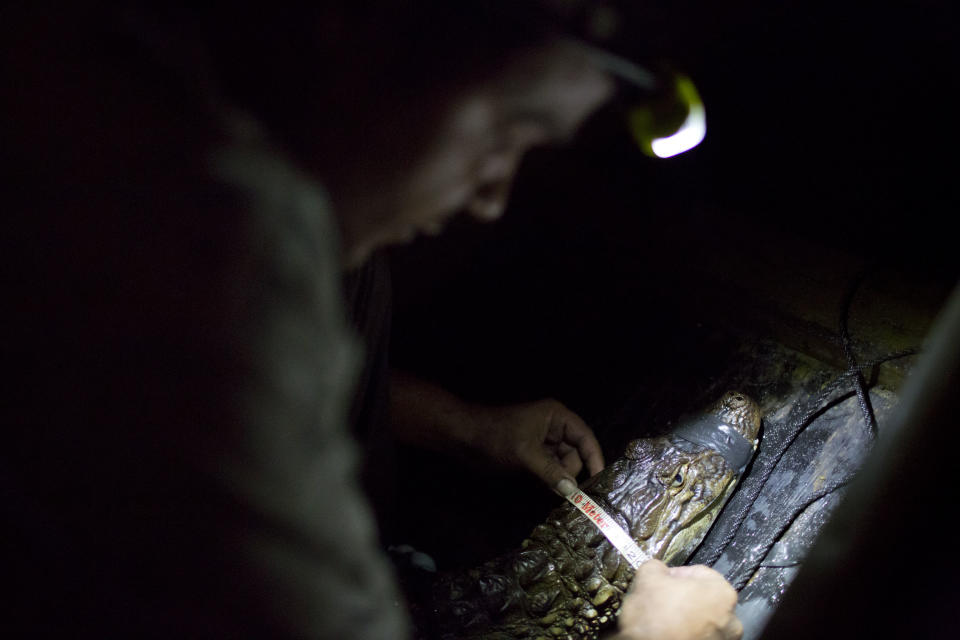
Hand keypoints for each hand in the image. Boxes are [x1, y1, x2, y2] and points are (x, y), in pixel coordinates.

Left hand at [467, 398, 604, 494]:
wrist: (463, 439)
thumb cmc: (496, 438)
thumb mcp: (525, 454)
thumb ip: (551, 472)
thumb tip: (574, 492)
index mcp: (556, 418)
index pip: (585, 437)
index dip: (594, 458)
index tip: (601, 481)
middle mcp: (554, 428)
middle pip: (576, 454)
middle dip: (572, 474)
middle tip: (571, 496)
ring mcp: (543, 443)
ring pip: (563, 466)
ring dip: (561, 480)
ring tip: (555, 494)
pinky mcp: (533, 457)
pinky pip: (551, 471)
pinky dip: (551, 481)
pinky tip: (548, 491)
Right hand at [614, 560, 741, 639]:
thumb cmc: (655, 617)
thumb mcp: (648, 576)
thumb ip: (658, 567)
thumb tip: (659, 570)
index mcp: (723, 594)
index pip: (698, 573)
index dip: (676, 574)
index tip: (662, 580)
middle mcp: (731, 620)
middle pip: (704, 598)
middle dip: (684, 597)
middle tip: (662, 599)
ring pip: (703, 620)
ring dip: (686, 617)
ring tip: (664, 620)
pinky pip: (699, 637)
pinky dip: (687, 634)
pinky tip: (669, 632)